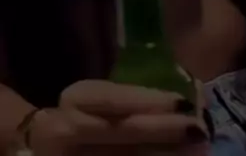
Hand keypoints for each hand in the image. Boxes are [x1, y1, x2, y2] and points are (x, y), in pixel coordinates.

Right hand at [27, 81, 208, 154]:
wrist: (43, 148)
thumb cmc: (85, 114)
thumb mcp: (99, 98)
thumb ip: (134, 99)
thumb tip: (189, 101)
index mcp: (76, 97)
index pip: (113, 98)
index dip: (149, 101)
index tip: (185, 103)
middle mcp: (67, 129)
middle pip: (120, 131)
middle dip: (163, 131)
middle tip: (199, 130)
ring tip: (196, 152)